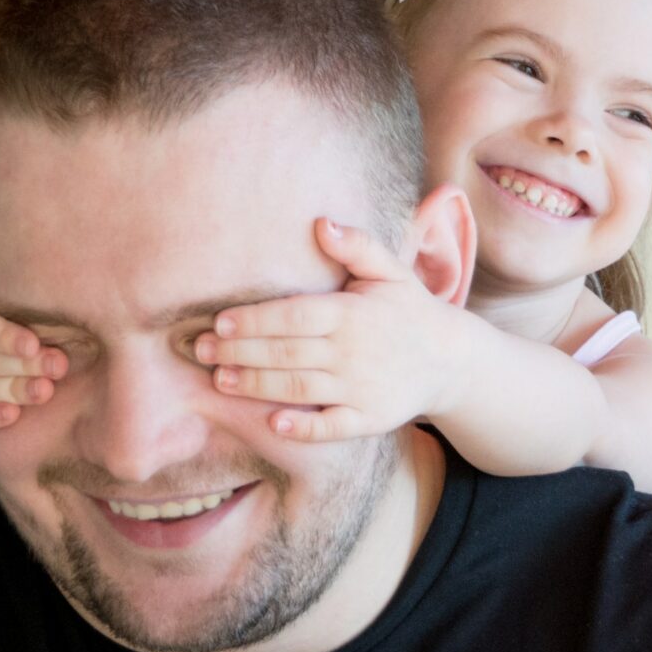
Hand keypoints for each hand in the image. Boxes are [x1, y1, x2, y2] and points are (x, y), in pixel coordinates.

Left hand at [192, 218, 478, 441]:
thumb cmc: (408, 310)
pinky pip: (332, 426)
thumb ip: (357, 246)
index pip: (293, 315)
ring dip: (257, 386)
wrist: (450, 359)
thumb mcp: (390, 271)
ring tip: (221, 381)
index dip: (254, 320)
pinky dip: (304, 427)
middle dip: (240, 353)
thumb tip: (321, 223)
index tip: (219, 323)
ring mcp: (361, 388)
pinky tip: (273, 423)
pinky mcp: (369, 418)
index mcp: (352, 313)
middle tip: (201, 353)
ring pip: (300, 388)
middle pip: (287, 353)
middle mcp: (353, 351)